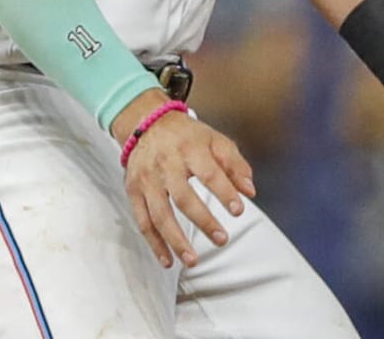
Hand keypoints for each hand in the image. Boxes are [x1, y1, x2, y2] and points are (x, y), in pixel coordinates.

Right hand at [111, 90, 254, 269]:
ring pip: (160, 214)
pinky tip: (168, 260)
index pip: (209, 173)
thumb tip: (250, 191)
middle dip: (203, 221)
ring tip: (193, 260)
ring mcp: (147, 179)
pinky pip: (143, 221)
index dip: (224, 192)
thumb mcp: (214, 140)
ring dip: (176, 240)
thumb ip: (234, 164)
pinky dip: (154, 243)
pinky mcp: (134, 191)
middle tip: (221, 239)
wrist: (147, 123)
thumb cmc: (186, 136)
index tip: (238, 210)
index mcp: (190, 148)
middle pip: (183, 196)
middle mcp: (166, 164)